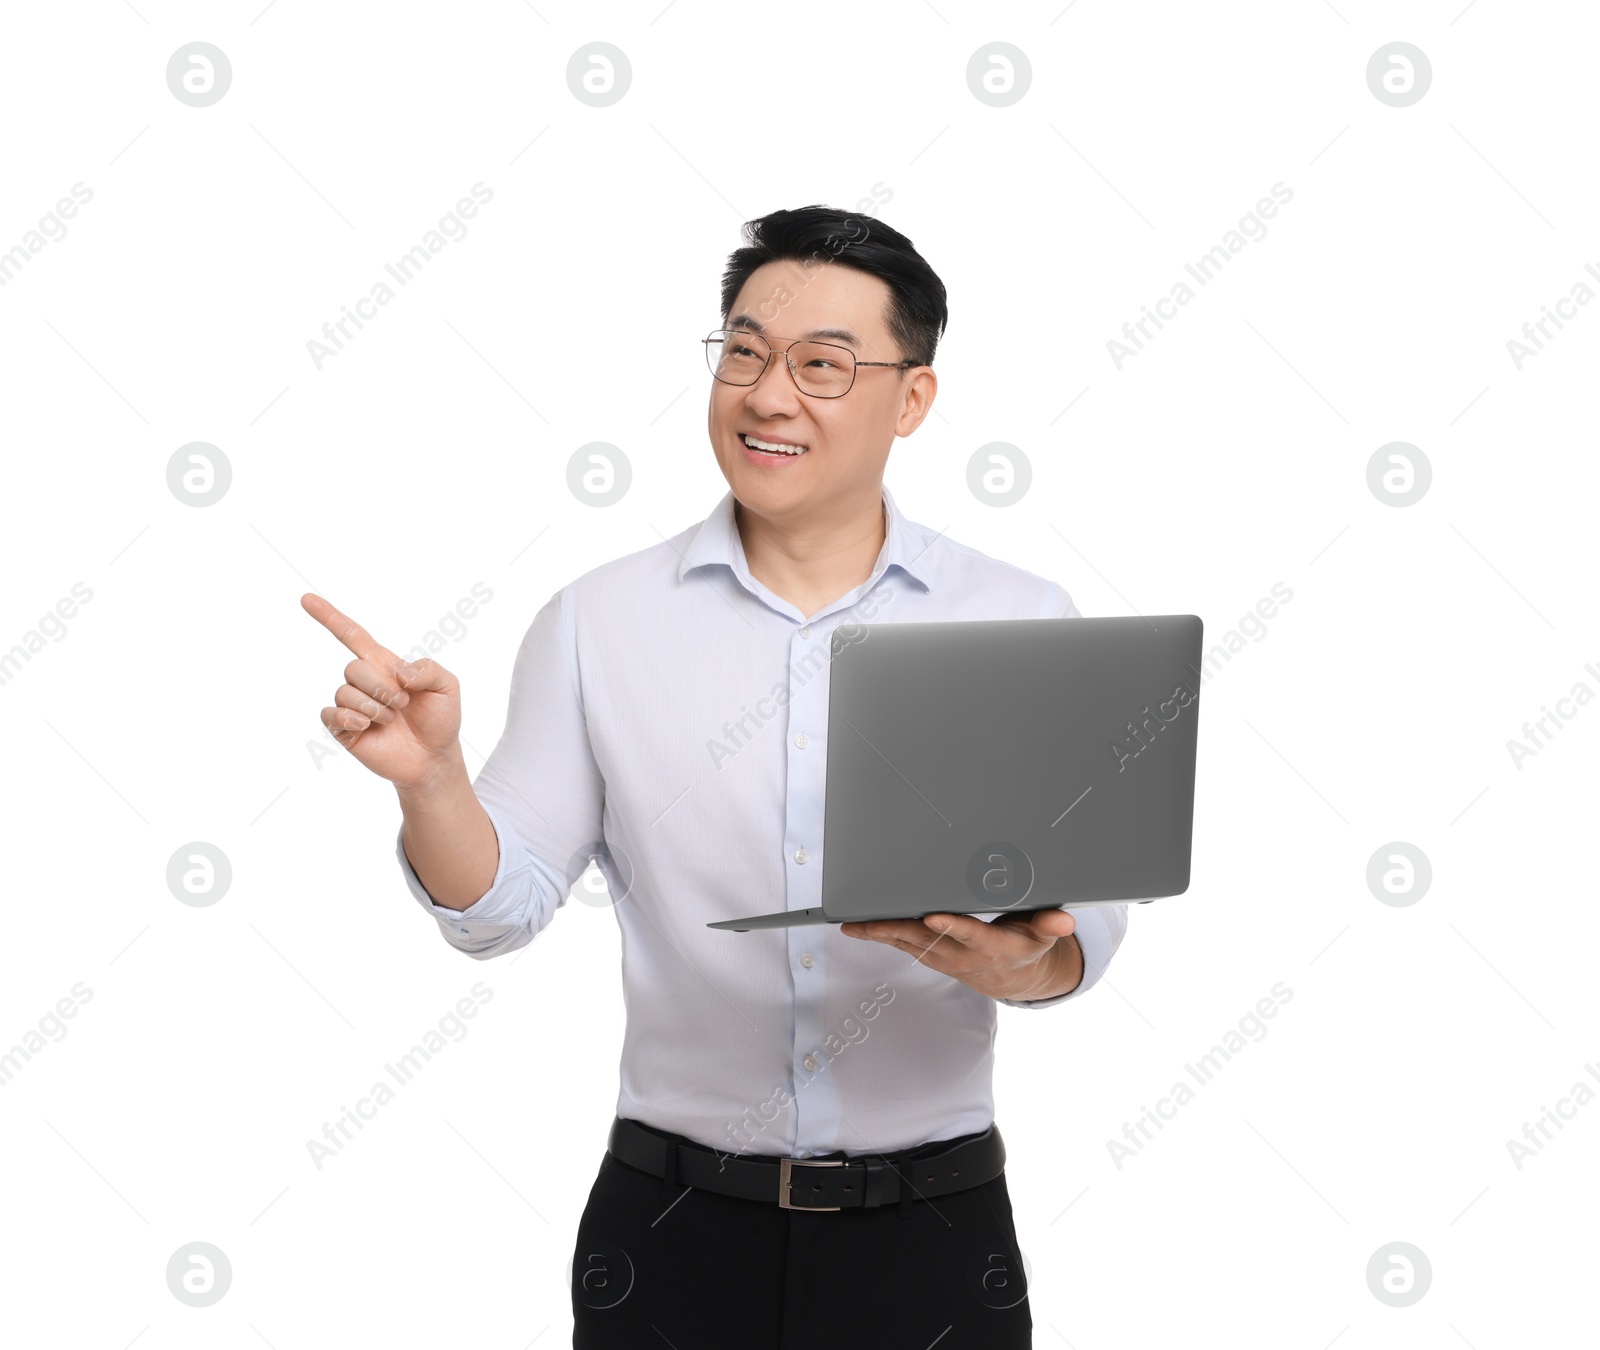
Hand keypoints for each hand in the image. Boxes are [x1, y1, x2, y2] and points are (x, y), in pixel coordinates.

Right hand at [301, 593, 463, 789]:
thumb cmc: (440, 719)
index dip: (330, 616)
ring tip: (391, 720)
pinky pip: (331, 715)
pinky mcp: (344, 730)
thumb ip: (428, 669)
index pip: (353, 635)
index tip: (306, 598)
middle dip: (381, 687)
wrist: (434, 757)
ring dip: (373, 708)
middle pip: (353, 667)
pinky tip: (366, 726)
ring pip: (344, 692)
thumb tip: (399, 672)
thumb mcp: (448, 687)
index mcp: (385, 665)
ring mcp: (353, 706)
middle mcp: (365, 682)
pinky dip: (349, 718)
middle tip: (402, 704)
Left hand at [840, 908, 1081, 1002]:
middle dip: (899, 929)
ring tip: (855, 924)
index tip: (934, 916)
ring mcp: (944, 957)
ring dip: (882, 934)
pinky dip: (881, 936)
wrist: (1013, 977)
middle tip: (873, 920)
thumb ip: (1051, 925)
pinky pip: (903, 945)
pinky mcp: (931, 955)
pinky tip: (858, 927)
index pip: (971, 935)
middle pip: (928, 940)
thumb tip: (1065, 921)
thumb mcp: (1044, 936)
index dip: (952, 927)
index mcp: (992, 946)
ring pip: (909, 943)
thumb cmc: (1026, 945)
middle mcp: (963, 954)